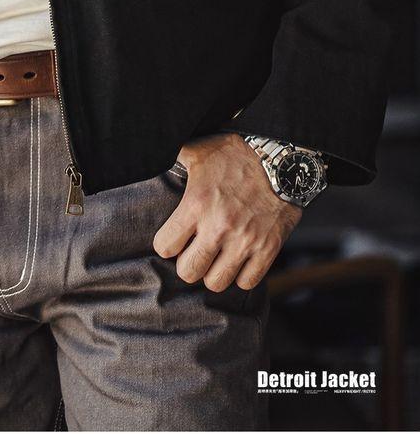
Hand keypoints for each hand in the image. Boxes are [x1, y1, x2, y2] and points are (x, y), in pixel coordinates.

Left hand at [153, 132, 301, 290]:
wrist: (281, 159)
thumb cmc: (236, 153)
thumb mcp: (199, 150)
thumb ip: (175, 157)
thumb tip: (153, 153)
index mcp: (197, 204)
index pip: (165, 246)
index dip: (166, 243)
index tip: (174, 239)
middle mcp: (219, 227)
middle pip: (188, 272)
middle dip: (187, 264)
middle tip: (194, 252)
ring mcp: (245, 241)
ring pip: (216, 283)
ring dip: (213, 272)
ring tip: (216, 258)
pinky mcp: (268, 249)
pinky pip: (247, 282)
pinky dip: (241, 275)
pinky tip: (238, 260)